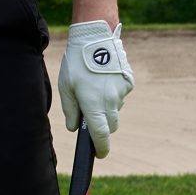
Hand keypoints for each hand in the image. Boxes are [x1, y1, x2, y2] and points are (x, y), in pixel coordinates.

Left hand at [58, 21, 133, 156]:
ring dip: (107, 108)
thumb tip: (73, 128)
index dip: (100, 147)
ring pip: (116, 109)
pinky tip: (103, 79)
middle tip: (90, 117)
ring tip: (94, 89)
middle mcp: (111, 102)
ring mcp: (122, 92)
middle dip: (103, 127)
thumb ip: (70, 110)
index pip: (100, 134)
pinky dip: (113, 93)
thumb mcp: (66, 87)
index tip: (99, 155)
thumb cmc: (76, 64)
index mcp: (93, 105)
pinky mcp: (129, 82)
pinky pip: (121, 95)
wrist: (96, 39)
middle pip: (111, 125)